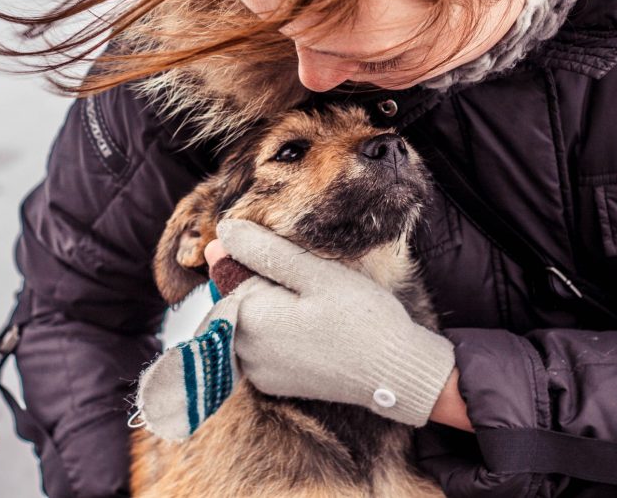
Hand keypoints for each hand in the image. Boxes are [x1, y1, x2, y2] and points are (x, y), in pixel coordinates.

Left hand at [213, 219, 455, 426]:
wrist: (394, 372)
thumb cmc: (361, 317)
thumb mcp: (314, 273)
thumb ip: (263, 251)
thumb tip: (222, 232)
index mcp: (248, 317)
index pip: (224, 272)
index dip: (250, 255)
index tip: (286, 256)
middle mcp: (242, 350)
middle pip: (233, 299)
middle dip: (258, 283)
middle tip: (308, 283)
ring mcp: (256, 372)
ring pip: (245, 323)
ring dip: (266, 308)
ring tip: (311, 306)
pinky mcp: (272, 384)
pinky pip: (258, 348)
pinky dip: (274, 333)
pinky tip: (308, 327)